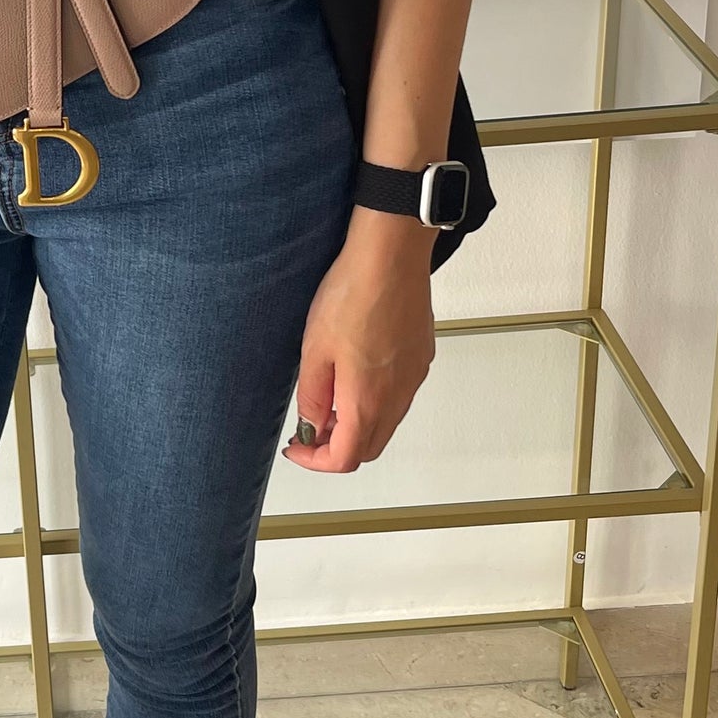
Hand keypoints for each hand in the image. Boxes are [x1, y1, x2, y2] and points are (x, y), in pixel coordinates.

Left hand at [281, 210, 436, 473]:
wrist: (392, 255)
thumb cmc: (353, 294)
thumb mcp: (315, 349)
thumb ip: (313, 396)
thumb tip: (311, 427)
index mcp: (368, 400)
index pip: (345, 458)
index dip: (316, 462)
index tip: (296, 447)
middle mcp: (397, 396)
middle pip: (370, 447)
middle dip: (337, 448)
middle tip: (309, 429)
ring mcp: (414, 377)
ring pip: (387, 423)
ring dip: (357, 425)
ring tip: (328, 401)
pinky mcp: (421, 357)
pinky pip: (399, 397)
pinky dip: (376, 403)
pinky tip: (355, 375)